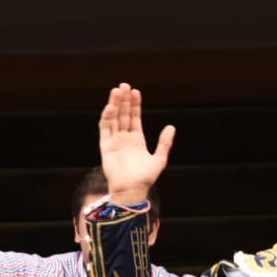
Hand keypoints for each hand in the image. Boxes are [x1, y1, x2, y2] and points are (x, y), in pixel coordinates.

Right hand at [98, 83, 172, 204]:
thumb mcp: (160, 159)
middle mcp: (124, 138)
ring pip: (114, 119)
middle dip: (124, 100)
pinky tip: (110, 107)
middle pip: (123, 115)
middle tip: (124, 85)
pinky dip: (107, 118)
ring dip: (114, 105)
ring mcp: (114, 141)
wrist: (132, 191)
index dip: (135, 105)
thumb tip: (171, 127)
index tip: (136, 91)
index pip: (134, 118)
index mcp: (137, 140)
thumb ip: (165, 143)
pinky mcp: (106, 147)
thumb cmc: (145, 178)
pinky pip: (105, 129)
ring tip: (117, 91)